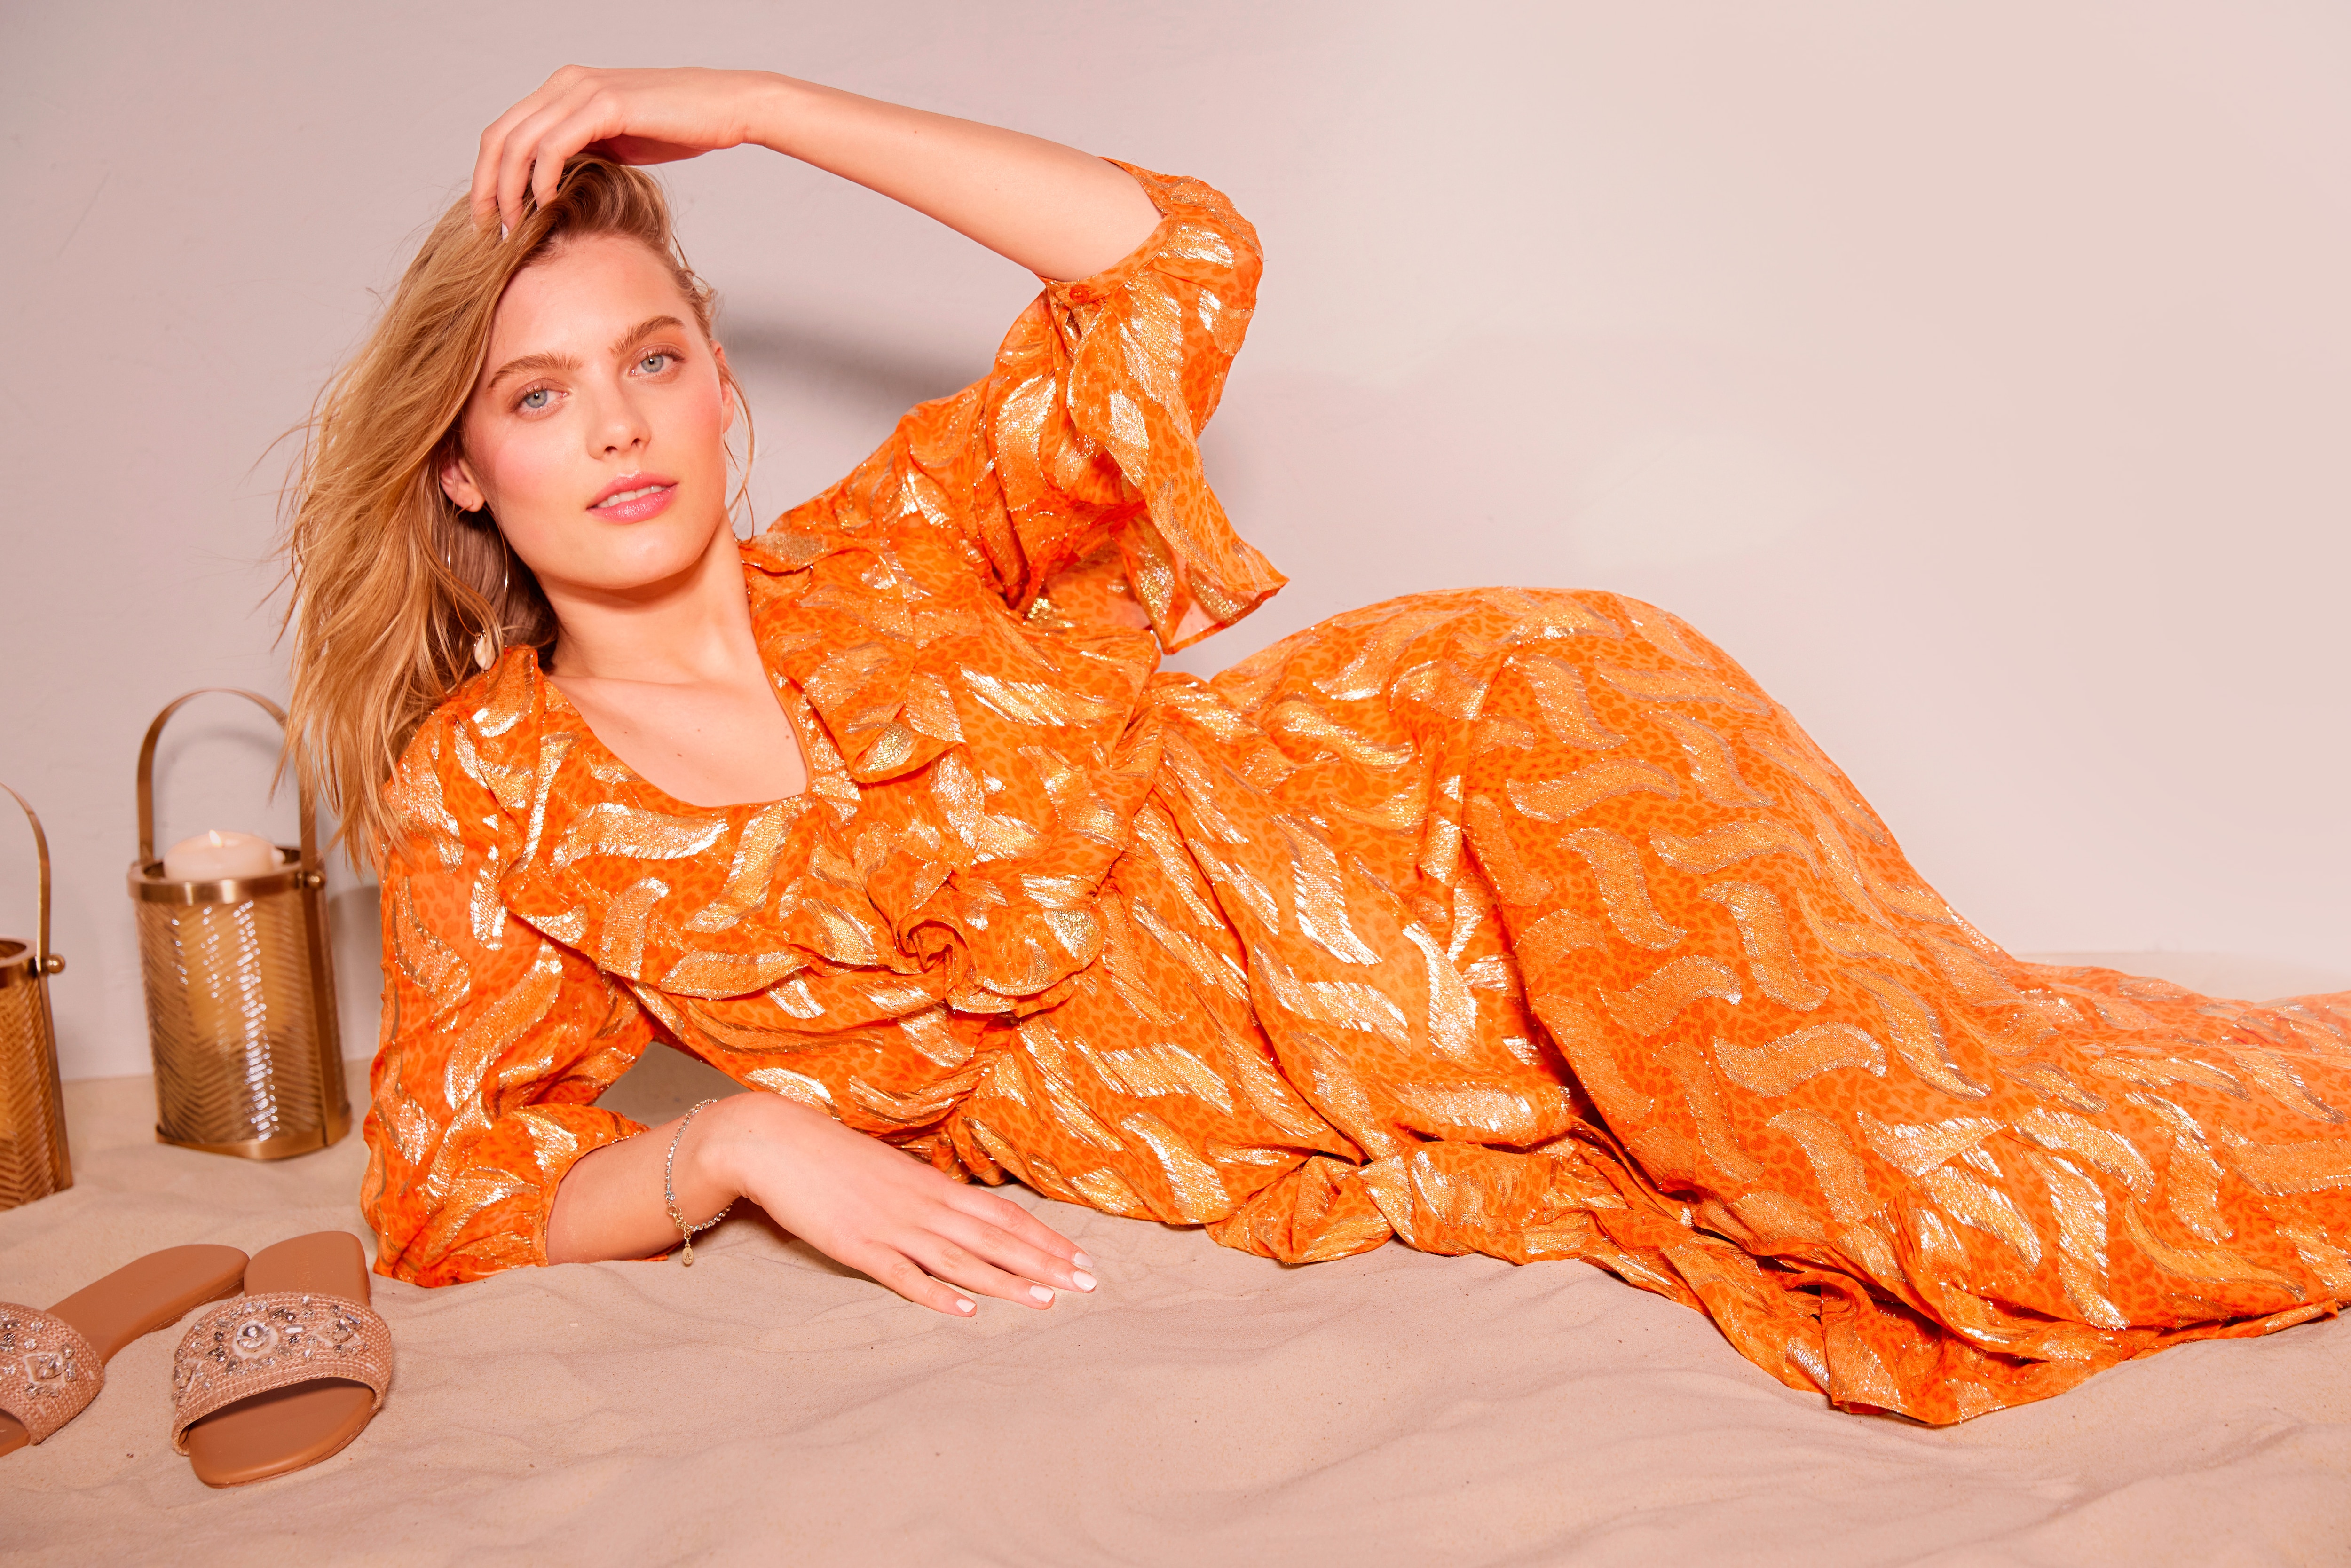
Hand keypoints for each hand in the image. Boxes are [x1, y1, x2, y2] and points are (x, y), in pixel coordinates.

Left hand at [471, 65, 781, 231]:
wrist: (726, 109)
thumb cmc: (679, 128)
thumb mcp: (618, 143)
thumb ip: (582, 154)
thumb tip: (551, 191)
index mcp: (563, 89)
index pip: (504, 132)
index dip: (486, 176)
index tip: (489, 219)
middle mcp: (564, 83)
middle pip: (499, 137)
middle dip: (485, 188)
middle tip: (488, 231)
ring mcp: (582, 90)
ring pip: (519, 142)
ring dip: (509, 190)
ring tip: (515, 227)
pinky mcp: (604, 105)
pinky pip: (554, 145)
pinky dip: (542, 178)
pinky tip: (547, 205)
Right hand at [696, 1093, 1097, 1315]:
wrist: (776, 1142)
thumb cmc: (834, 1157)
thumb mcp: (892, 1171)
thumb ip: (926, 1195)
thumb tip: (958, 1214)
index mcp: (933, 1185)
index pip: (1003, 1213)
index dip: (1044, 1237)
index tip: (1080, 1257)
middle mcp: (923, 1205)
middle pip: (995, 1237)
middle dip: (1045, 1262)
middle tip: (1088, 1284)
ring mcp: (892, 1226)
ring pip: (961, 1257)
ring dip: (1006, 1280)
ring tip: (1046, 1300)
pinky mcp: (858, 1246)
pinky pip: (904, 1274)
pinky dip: (936, 1292)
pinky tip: (966, 1310)